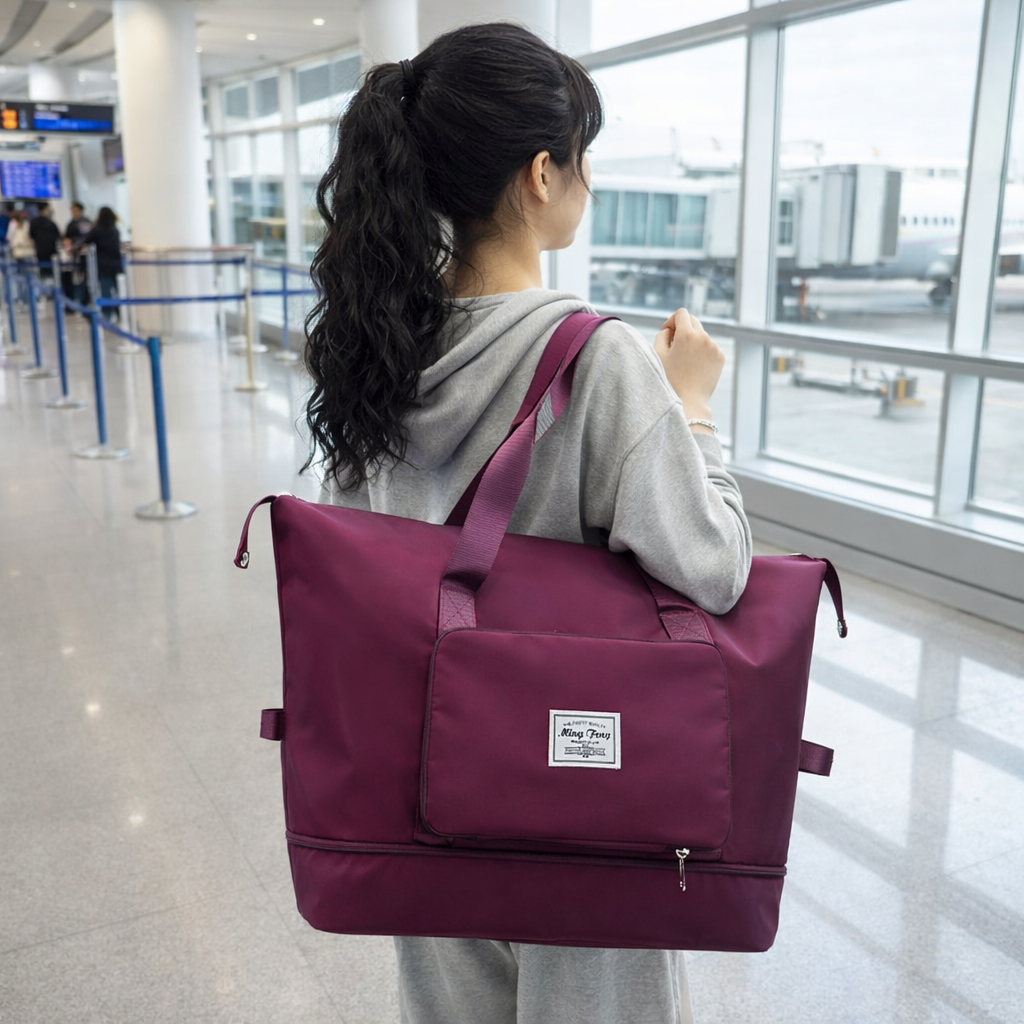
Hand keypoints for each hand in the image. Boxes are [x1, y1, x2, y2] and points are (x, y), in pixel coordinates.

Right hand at [654, 308, 723, 424]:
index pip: (681, 313)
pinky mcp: (720, 356)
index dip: (672, 320)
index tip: (668, 332)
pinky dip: (701, 352)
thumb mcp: (658, 355)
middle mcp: (703, 337)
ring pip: (701, 335)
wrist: (689, 401)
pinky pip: (709, 347)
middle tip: (674, 345)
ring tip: (684, 361)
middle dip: (683, 328)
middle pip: (693, 321)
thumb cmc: (669, 380)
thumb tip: (671, 329)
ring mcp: (714, 347)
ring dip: (692, 341)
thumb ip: (662, 335)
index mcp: (687, 334)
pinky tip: (694, 367)